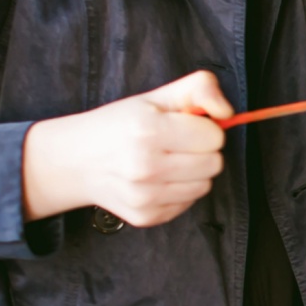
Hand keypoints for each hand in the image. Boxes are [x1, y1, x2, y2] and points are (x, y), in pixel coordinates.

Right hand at [22, 71, 232, 226]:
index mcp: (148, 130)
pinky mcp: (145, 217)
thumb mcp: (156, 96)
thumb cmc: (120, 125)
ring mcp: (144, 196)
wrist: (76, 161)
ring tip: (167, 161)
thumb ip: (199, 88)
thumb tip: (229, 112)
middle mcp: (145, 166)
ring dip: (193, 172)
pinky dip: (179, 191)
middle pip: (214, 163)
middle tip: (176, 144)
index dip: (203, 128)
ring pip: (205, 186)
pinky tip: (157, 180)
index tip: (184, 126)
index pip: (214, 136)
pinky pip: (187, 203)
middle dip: (202, 151)